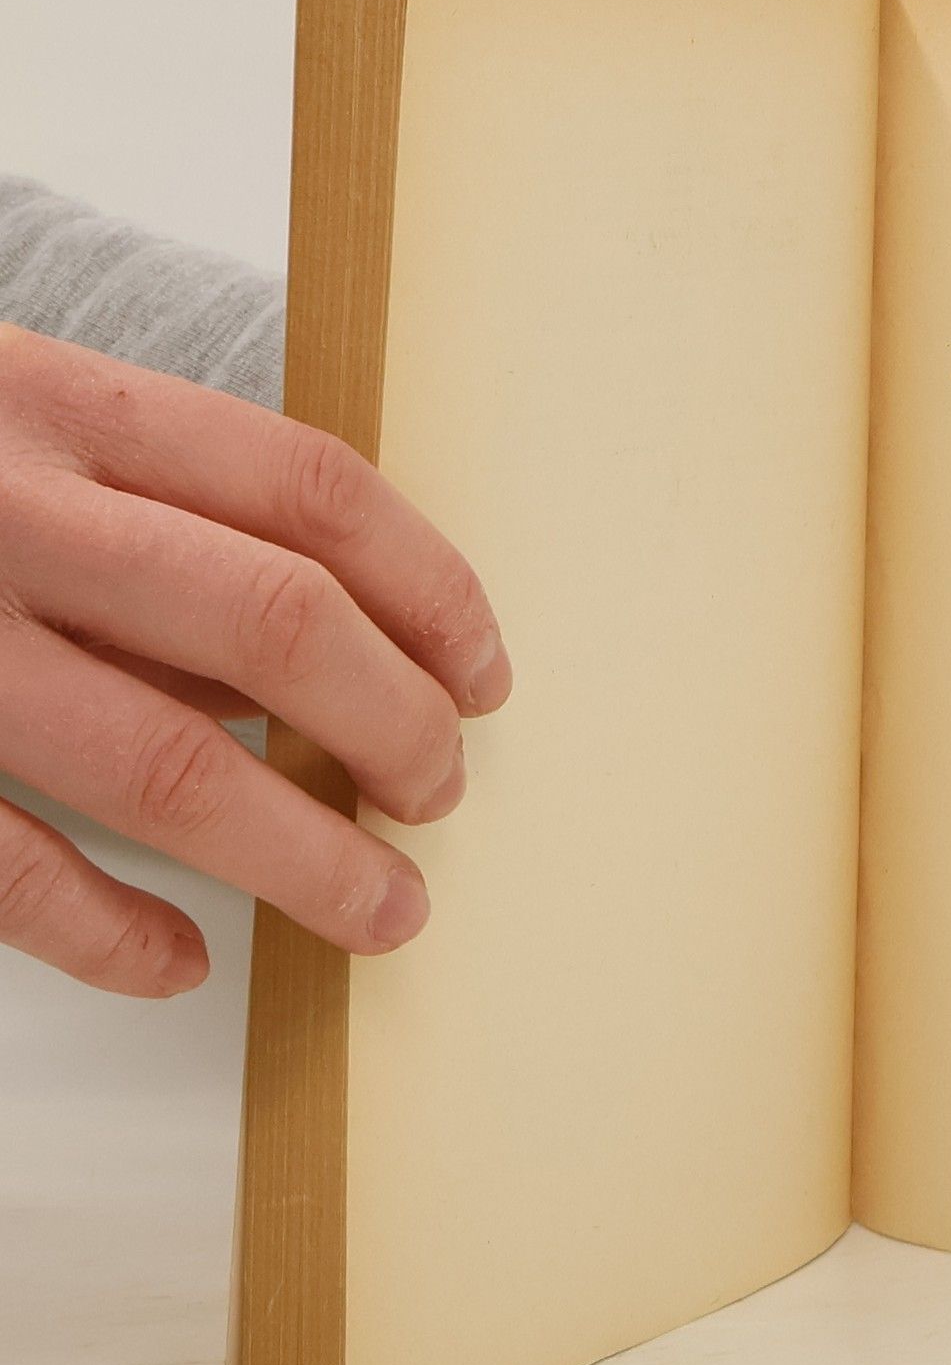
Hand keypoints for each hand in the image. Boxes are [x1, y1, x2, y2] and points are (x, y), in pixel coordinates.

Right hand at [0, 326, 511, 996]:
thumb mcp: (12, 420)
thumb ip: (151, 507)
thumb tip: (340, 648)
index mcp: (58, 405)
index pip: (314, 492)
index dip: (433, 591)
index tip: (489, 677)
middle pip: (276, 626)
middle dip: (397, 726)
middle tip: (444, 793)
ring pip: (166, 767)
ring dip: (305, 856)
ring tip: (387, 909)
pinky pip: (3, 865)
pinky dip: (107, 932)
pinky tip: (182, 960)